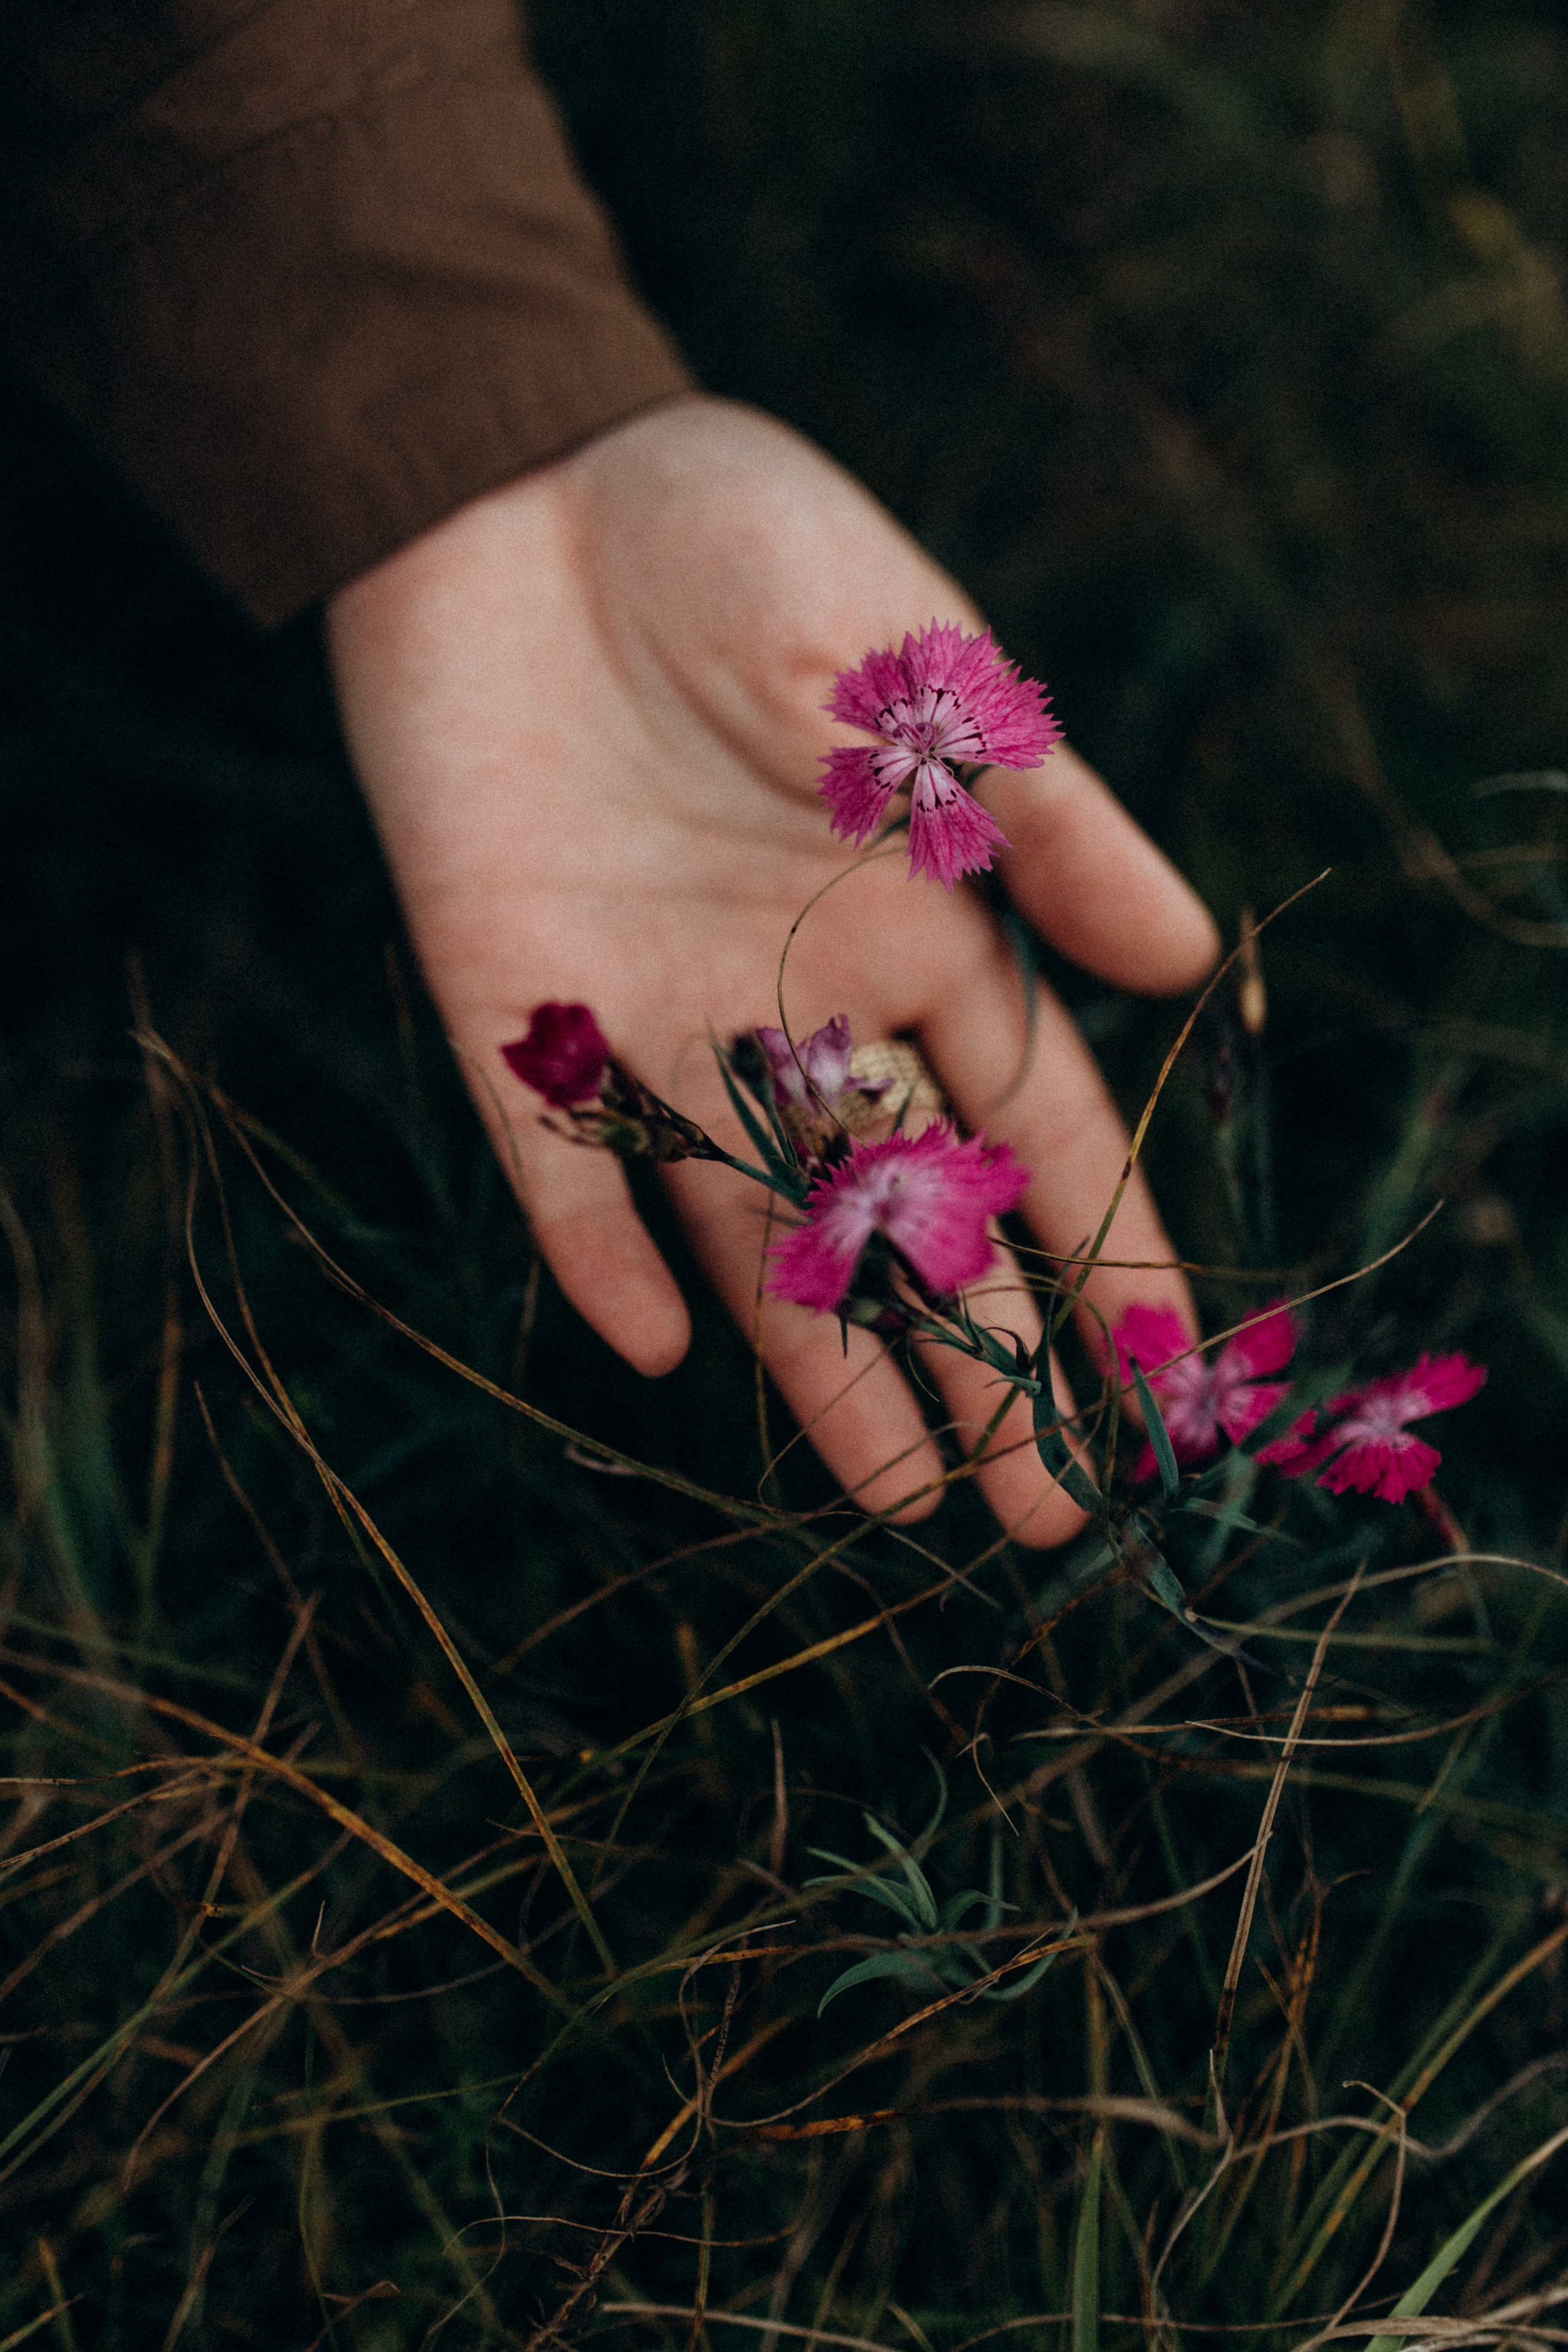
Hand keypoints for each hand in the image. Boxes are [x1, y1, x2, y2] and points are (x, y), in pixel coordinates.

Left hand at [327, 396, 1217, 1543]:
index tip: (1168, 1377)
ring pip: (757, 1228)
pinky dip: (603, 1251)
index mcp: (915, 920)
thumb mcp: (915, 658)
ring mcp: (657, 1019)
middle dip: (989, 1359)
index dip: (1108, 1247)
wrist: (507, 489)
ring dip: (825, 1362)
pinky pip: (562, 1165)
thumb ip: (1042, 814)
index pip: (1035, 1124)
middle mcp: (797, 998)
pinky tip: (660, 1352)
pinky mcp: (515, 1014)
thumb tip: (1189, 965)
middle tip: (1053, 1516)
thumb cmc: (735, 541)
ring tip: (900, 1507)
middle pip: (913, 1216)